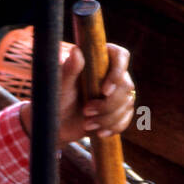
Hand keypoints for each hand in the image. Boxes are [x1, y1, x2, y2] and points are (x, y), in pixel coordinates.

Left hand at [19, 42, 134, 146]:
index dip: (118, 72)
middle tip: (86, 111)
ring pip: (127, 104)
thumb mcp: (61, 85)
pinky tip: (99, 132)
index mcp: (99, 61)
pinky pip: (126, 119)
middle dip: (108, 104)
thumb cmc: (57, 99)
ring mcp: (118, 93)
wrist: (58, 123)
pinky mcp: (120, 111)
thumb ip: (70, 69)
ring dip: (107, 118)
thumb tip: (76, 51)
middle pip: (126, 85)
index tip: (104, 91)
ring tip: (87, 124)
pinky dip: (113, 127)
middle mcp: (112, 74)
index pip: (120, 56)